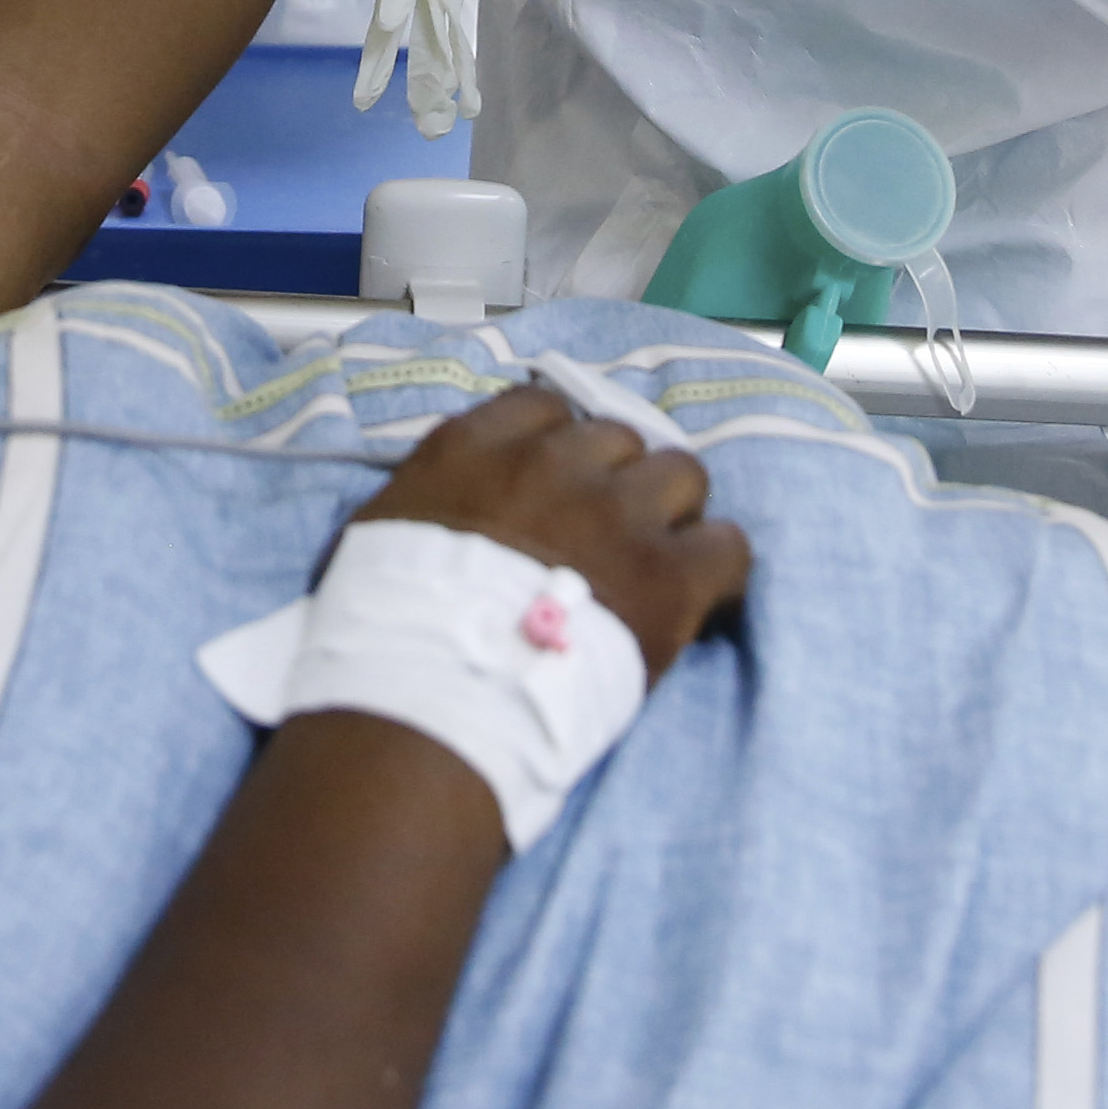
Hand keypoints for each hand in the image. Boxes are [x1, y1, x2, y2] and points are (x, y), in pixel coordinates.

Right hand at [352, 386, 743, 682]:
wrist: (427, 702)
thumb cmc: (384, 631)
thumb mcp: (380, 533)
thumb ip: (431, 491)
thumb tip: (452, 492)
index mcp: (477, 448)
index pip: (544, 406)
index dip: (560, 445)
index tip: (560, 481)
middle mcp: (554, 464)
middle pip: (618, 439)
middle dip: (616, 481)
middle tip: (604, 534)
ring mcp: (617, 515)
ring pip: (682, 476)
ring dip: (669, 514)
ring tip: (654, 561)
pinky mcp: (669, 576)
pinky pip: (727, 546)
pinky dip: (717, 568)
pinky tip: (700, 596)